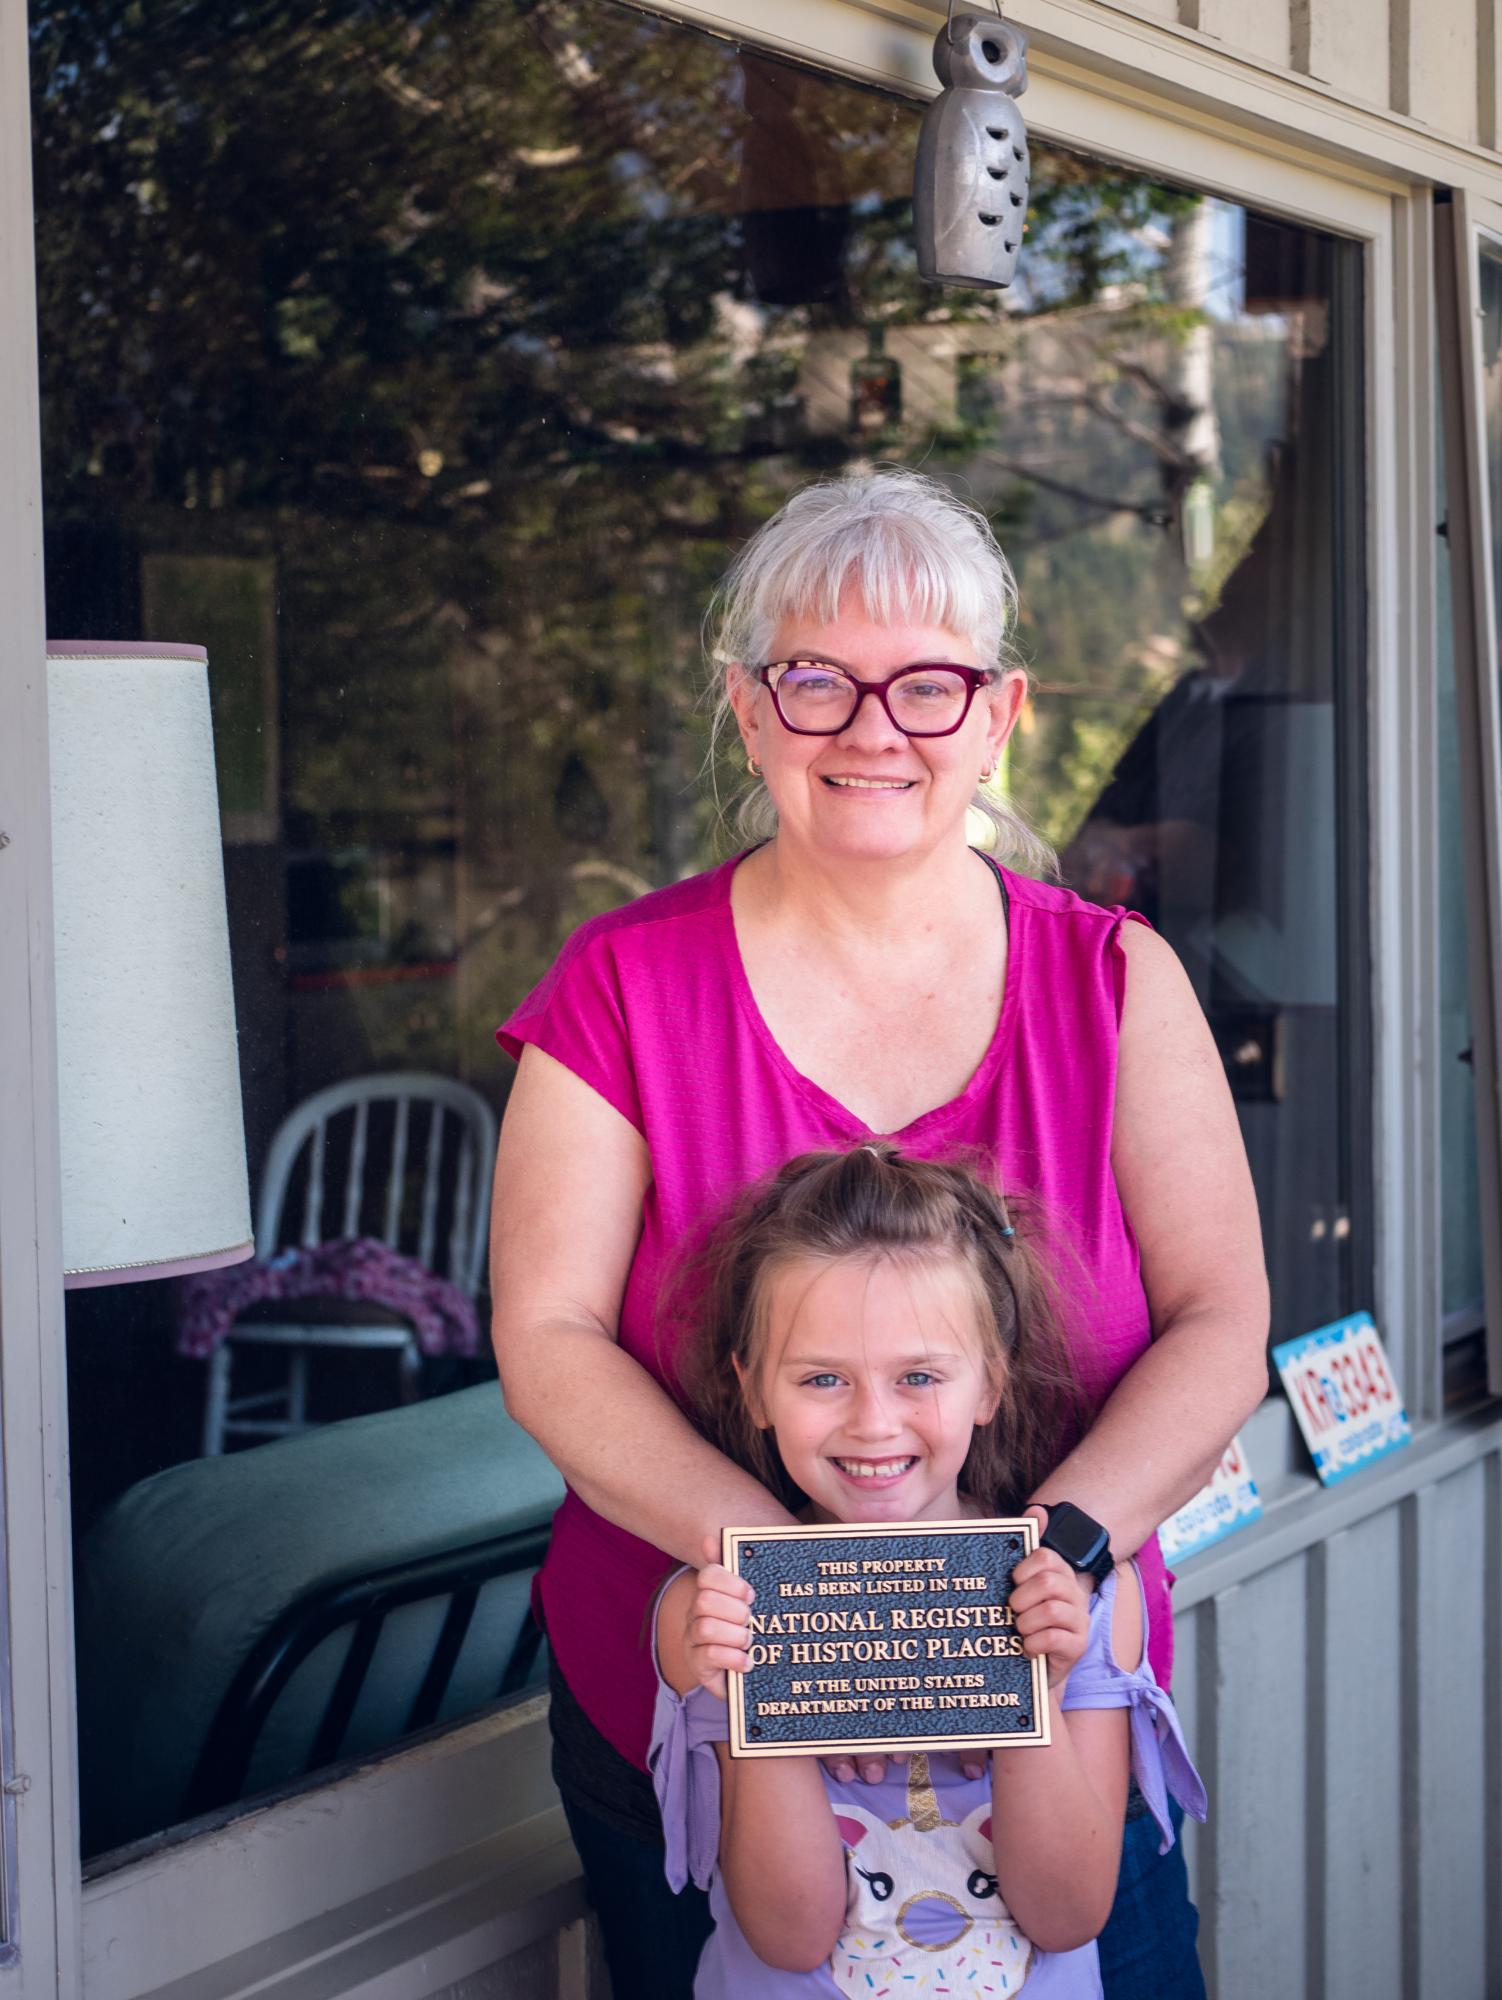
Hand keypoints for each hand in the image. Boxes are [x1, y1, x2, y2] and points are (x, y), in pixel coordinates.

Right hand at [683, 1535, 754, 1698]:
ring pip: (705, 1628)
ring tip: (749, 1641)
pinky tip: (748, 1662)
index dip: (730, 1582)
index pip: (708, 1576)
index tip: (751, 1594)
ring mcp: (693, 1640)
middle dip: (734, 1610)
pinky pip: (709, 1656)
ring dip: (735, 1635)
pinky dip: (733, 1658)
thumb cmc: (751, 1629)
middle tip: (751, 1620)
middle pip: (704, 1600)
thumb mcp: (750, 1600)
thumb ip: (738, 1568)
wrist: (752, 1672)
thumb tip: (713, 1537)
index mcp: (709, 1592)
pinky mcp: (697, 1665)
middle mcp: (695, 1613)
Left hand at [1008, 1547, 1092, 1690]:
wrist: (1033, 1665)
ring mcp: (1079, 1621)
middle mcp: (1074, 1594)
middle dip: (1021, 1597)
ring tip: (1021, 1630)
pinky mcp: (1078, 1647)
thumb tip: (1037, 1510)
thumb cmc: (1025, 1618)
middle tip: (1013, 1610)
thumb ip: (1026, 1547)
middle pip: (1048, 1582)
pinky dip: (1032, 1643)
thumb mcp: (1021, 1585)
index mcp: (1060, 1574)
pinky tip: (1027, 1648)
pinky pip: (1053, 1639)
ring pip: (1050, 1611)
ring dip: (1026, 1622)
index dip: (1023, 1568)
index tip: (1014, 1582)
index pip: (1047, 1556)